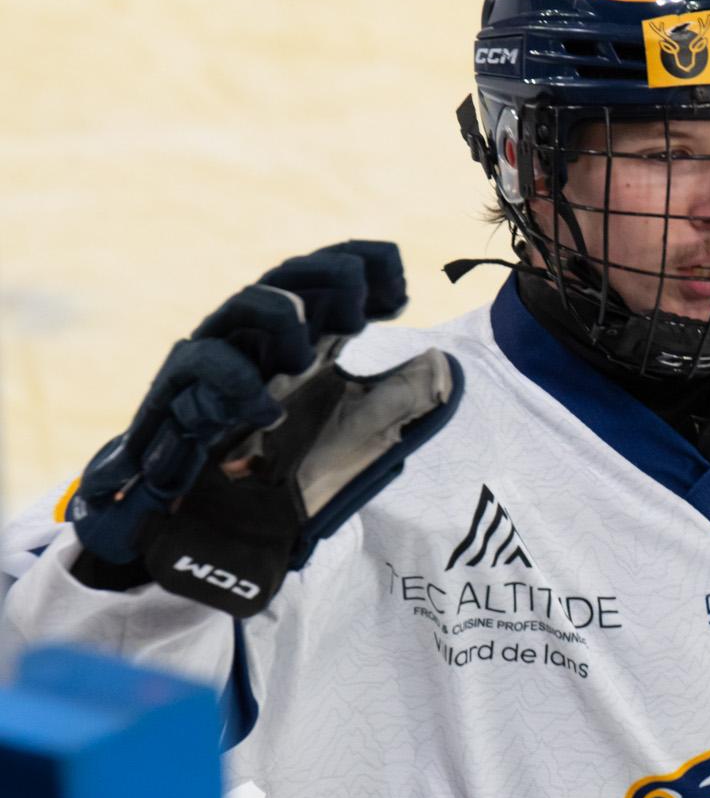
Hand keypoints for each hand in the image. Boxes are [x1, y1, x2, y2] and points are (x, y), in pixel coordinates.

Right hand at [70, 243, 459, 611]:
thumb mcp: (353, 434)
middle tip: (362, 310)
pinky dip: (239, 382)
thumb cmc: (278, 475)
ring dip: (283, 319)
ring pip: (245, 305)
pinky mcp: (178, 393)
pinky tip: (270, 411)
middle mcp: (259, 340)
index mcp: (301, 340)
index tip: (401, 289)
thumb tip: (444, 368)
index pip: (330, 280)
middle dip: (330, 278)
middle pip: (290, 277)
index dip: (365, 267)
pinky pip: (203, 364)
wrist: (208, 529)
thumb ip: (394, 401)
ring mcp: (218, 360)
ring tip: (306, 359)